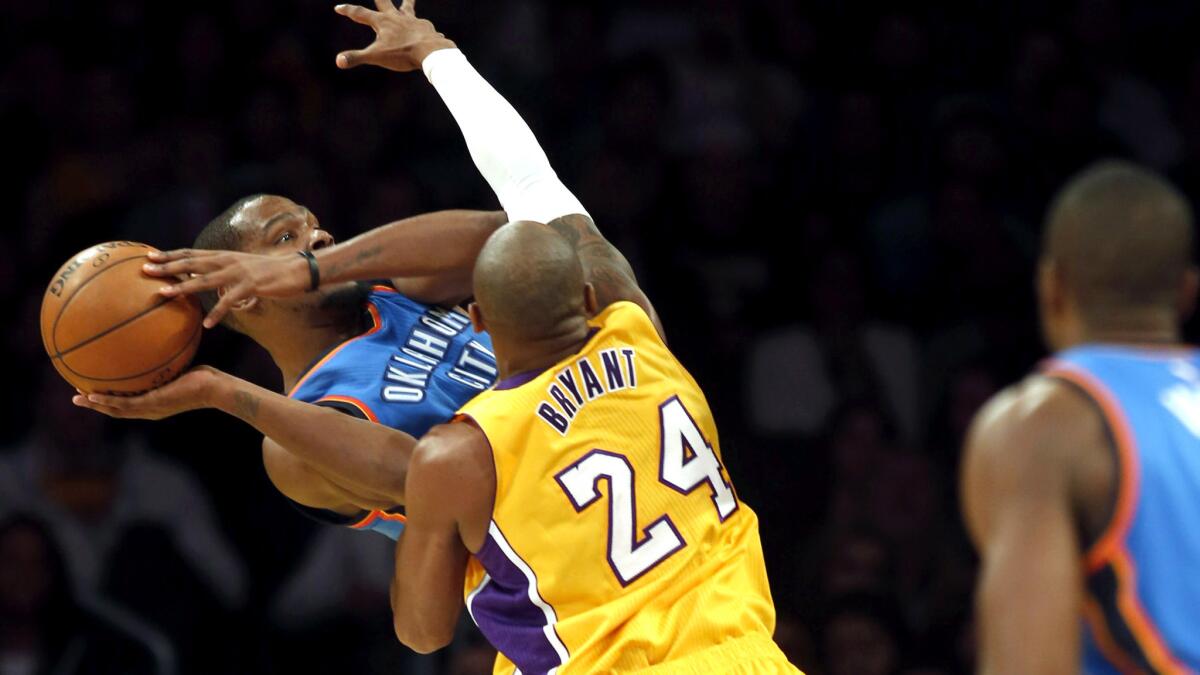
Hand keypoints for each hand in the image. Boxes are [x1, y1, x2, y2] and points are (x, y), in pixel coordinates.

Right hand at [72, 366, 227, 420]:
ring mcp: (151, 409)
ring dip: (95, 405)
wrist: (215, 388)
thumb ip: (166, 359)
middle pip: (116, 411)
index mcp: (154, 404)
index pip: (127, 405)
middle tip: (77, 397)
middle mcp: (150, 410)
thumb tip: (158, 339)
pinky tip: (92, 395)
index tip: (93, 391)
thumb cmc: (204, 377)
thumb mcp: (179, 367)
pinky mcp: (153, 404)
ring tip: (77, 398)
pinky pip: (125, 404)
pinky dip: (107, 401)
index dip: (109, 400)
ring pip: (116, 410)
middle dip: (96, 405)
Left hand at [144, 249, 309, 327]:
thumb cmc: (269, 271)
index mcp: (224, 256)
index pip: (191, 253)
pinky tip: (207, 324)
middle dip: (167, 266)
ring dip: (183, 287)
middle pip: (191, 262)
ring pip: (205, 280)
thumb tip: (205, 279)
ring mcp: (238, 273)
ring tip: (165, 294)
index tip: (148, 256)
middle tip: (145, 269)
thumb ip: (223, 271)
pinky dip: (217, 313)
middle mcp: (227, 261)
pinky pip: (229, 301)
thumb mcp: (242, 267)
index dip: (169, 255)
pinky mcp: (250, 285)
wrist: (295, 269)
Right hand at [334, 0, 455, 71]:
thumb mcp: (376, 57)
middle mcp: (396, 17)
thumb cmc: (402, 54)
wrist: (430, 51)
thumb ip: (356, 58)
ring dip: (407, 2)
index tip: (338, 8)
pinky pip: (423, 25)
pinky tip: (426, 30)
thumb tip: (338, 61)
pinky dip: (423, 27)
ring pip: (407, 7)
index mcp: (382, 22)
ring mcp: (412, 20)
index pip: (360, 14)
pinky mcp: (425, 27)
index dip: (348, 10)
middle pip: (384, 2)